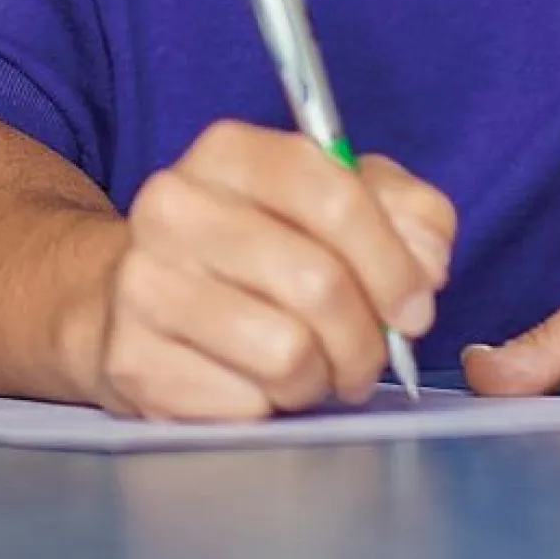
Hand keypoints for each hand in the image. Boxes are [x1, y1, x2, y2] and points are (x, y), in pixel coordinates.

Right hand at [62, 121, 455, 419]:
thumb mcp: (335, 203)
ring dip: (322, 376)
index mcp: (228, 153)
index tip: (415, 304)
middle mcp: (174, 207)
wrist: (133, 299)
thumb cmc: (257, 248)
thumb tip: (426, 262)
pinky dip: (272, 405)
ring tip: (314, 366)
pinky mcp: (134, 360)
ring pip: (287, 353)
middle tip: (370, 353)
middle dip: (367, 336)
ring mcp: (144, 284)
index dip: (394, 261)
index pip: (334, 195)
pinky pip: (247, 405)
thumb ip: (405, 214)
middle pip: (317, 283)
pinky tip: (257, 382)